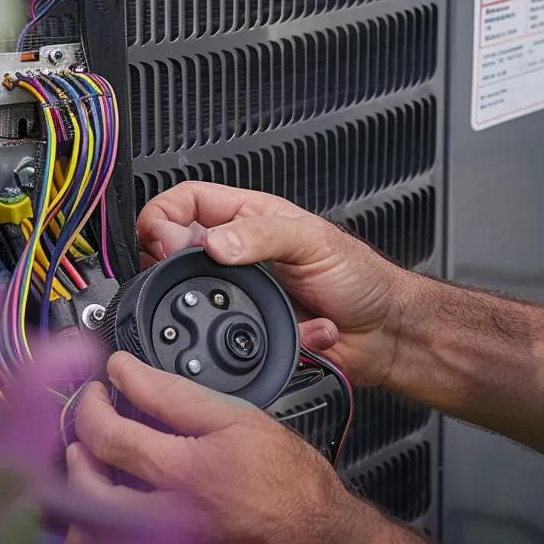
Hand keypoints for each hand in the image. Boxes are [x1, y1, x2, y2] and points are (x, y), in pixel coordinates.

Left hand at [67, 352, 393, 543]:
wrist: (317, 535)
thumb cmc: (290, 479)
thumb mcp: (240, 417)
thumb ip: (181, 393)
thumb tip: (134, 372)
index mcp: (184, 472)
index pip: (113, 430)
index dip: (98, 395)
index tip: (107, 375)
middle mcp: (167, 516)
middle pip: (89, 484)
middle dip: (79, 439)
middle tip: (91, 411)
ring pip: (93, 524)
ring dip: (82, 483)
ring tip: (91, 452)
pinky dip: (103, 519)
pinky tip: (114, 493)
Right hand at [137, 182, 414, 386]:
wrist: (383, 334)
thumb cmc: (360, 276)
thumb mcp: (312, 242)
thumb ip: (263, 236)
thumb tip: (216, 242)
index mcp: (248, 217)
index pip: (185, 202)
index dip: (162, 217)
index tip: (160, 241)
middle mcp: (237, 254)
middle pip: (174, 253)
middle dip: (179, 271)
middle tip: (204, 283)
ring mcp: (238, 295)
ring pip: (192, 301)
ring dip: (220, 310)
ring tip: (251, 308)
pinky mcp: (244, 333)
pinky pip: (222, 340)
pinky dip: (249, 340)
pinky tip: (283, 330)